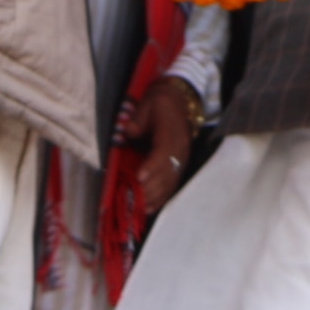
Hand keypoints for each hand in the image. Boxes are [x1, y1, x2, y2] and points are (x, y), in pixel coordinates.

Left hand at [135, 75, 202, 215]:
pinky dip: (161, 198)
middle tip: (132, 198)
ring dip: (154, 196)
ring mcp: (182, 159)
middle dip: (150, 188)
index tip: (139, 177)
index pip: (163, 154)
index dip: (152, 167)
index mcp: (172, 134)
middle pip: (167, 173)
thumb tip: (127, 133)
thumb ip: (137, 120)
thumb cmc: (161, 102)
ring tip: (138, 207)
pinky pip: (172, 185)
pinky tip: (148, 207)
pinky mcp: (180, 165)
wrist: (181, 101)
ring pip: (170, 183)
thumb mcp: (148, 104)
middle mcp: (180, 150)